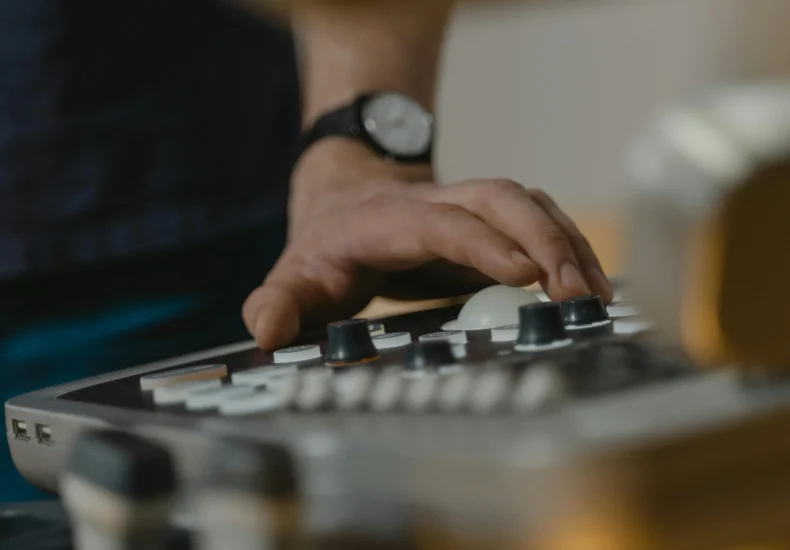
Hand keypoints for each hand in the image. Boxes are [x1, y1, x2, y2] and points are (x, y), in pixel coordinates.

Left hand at [243, 140, 612, 349]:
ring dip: (568, 242)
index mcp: (388, 220)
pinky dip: (570, 246)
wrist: (348, 197)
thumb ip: (277, 302)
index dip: (481, 244)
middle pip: (499, 198)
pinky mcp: (489, 222)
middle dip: (543, 240)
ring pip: (528, 204)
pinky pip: (539, 220)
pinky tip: (592, 283)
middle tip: (576, 294)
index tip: (521, 274)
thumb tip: (269, 330)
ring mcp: (467, 207)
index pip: (441, 221)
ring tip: (597, 295)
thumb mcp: (293, 274)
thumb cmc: (326, 245)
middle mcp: (436, 203)